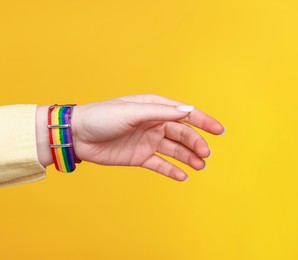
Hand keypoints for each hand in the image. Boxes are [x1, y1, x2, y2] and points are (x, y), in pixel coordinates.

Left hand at [70, 94, 224, 180]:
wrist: (78, 135)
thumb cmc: (102, 117)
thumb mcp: (133, 112)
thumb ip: (161, 112)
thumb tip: (188, 111)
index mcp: (154, 108)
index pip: (184, 114)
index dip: (203, 121)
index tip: (219, 131)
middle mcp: (153, 124)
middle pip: (182, 134)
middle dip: (196, 143)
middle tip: (205, 155)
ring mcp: (147, 141)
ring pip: (174, 150)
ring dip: (188, 158)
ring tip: (200, 166)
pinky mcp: (139, 157)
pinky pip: (160, 164)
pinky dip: (172, 170)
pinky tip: (183, 176)